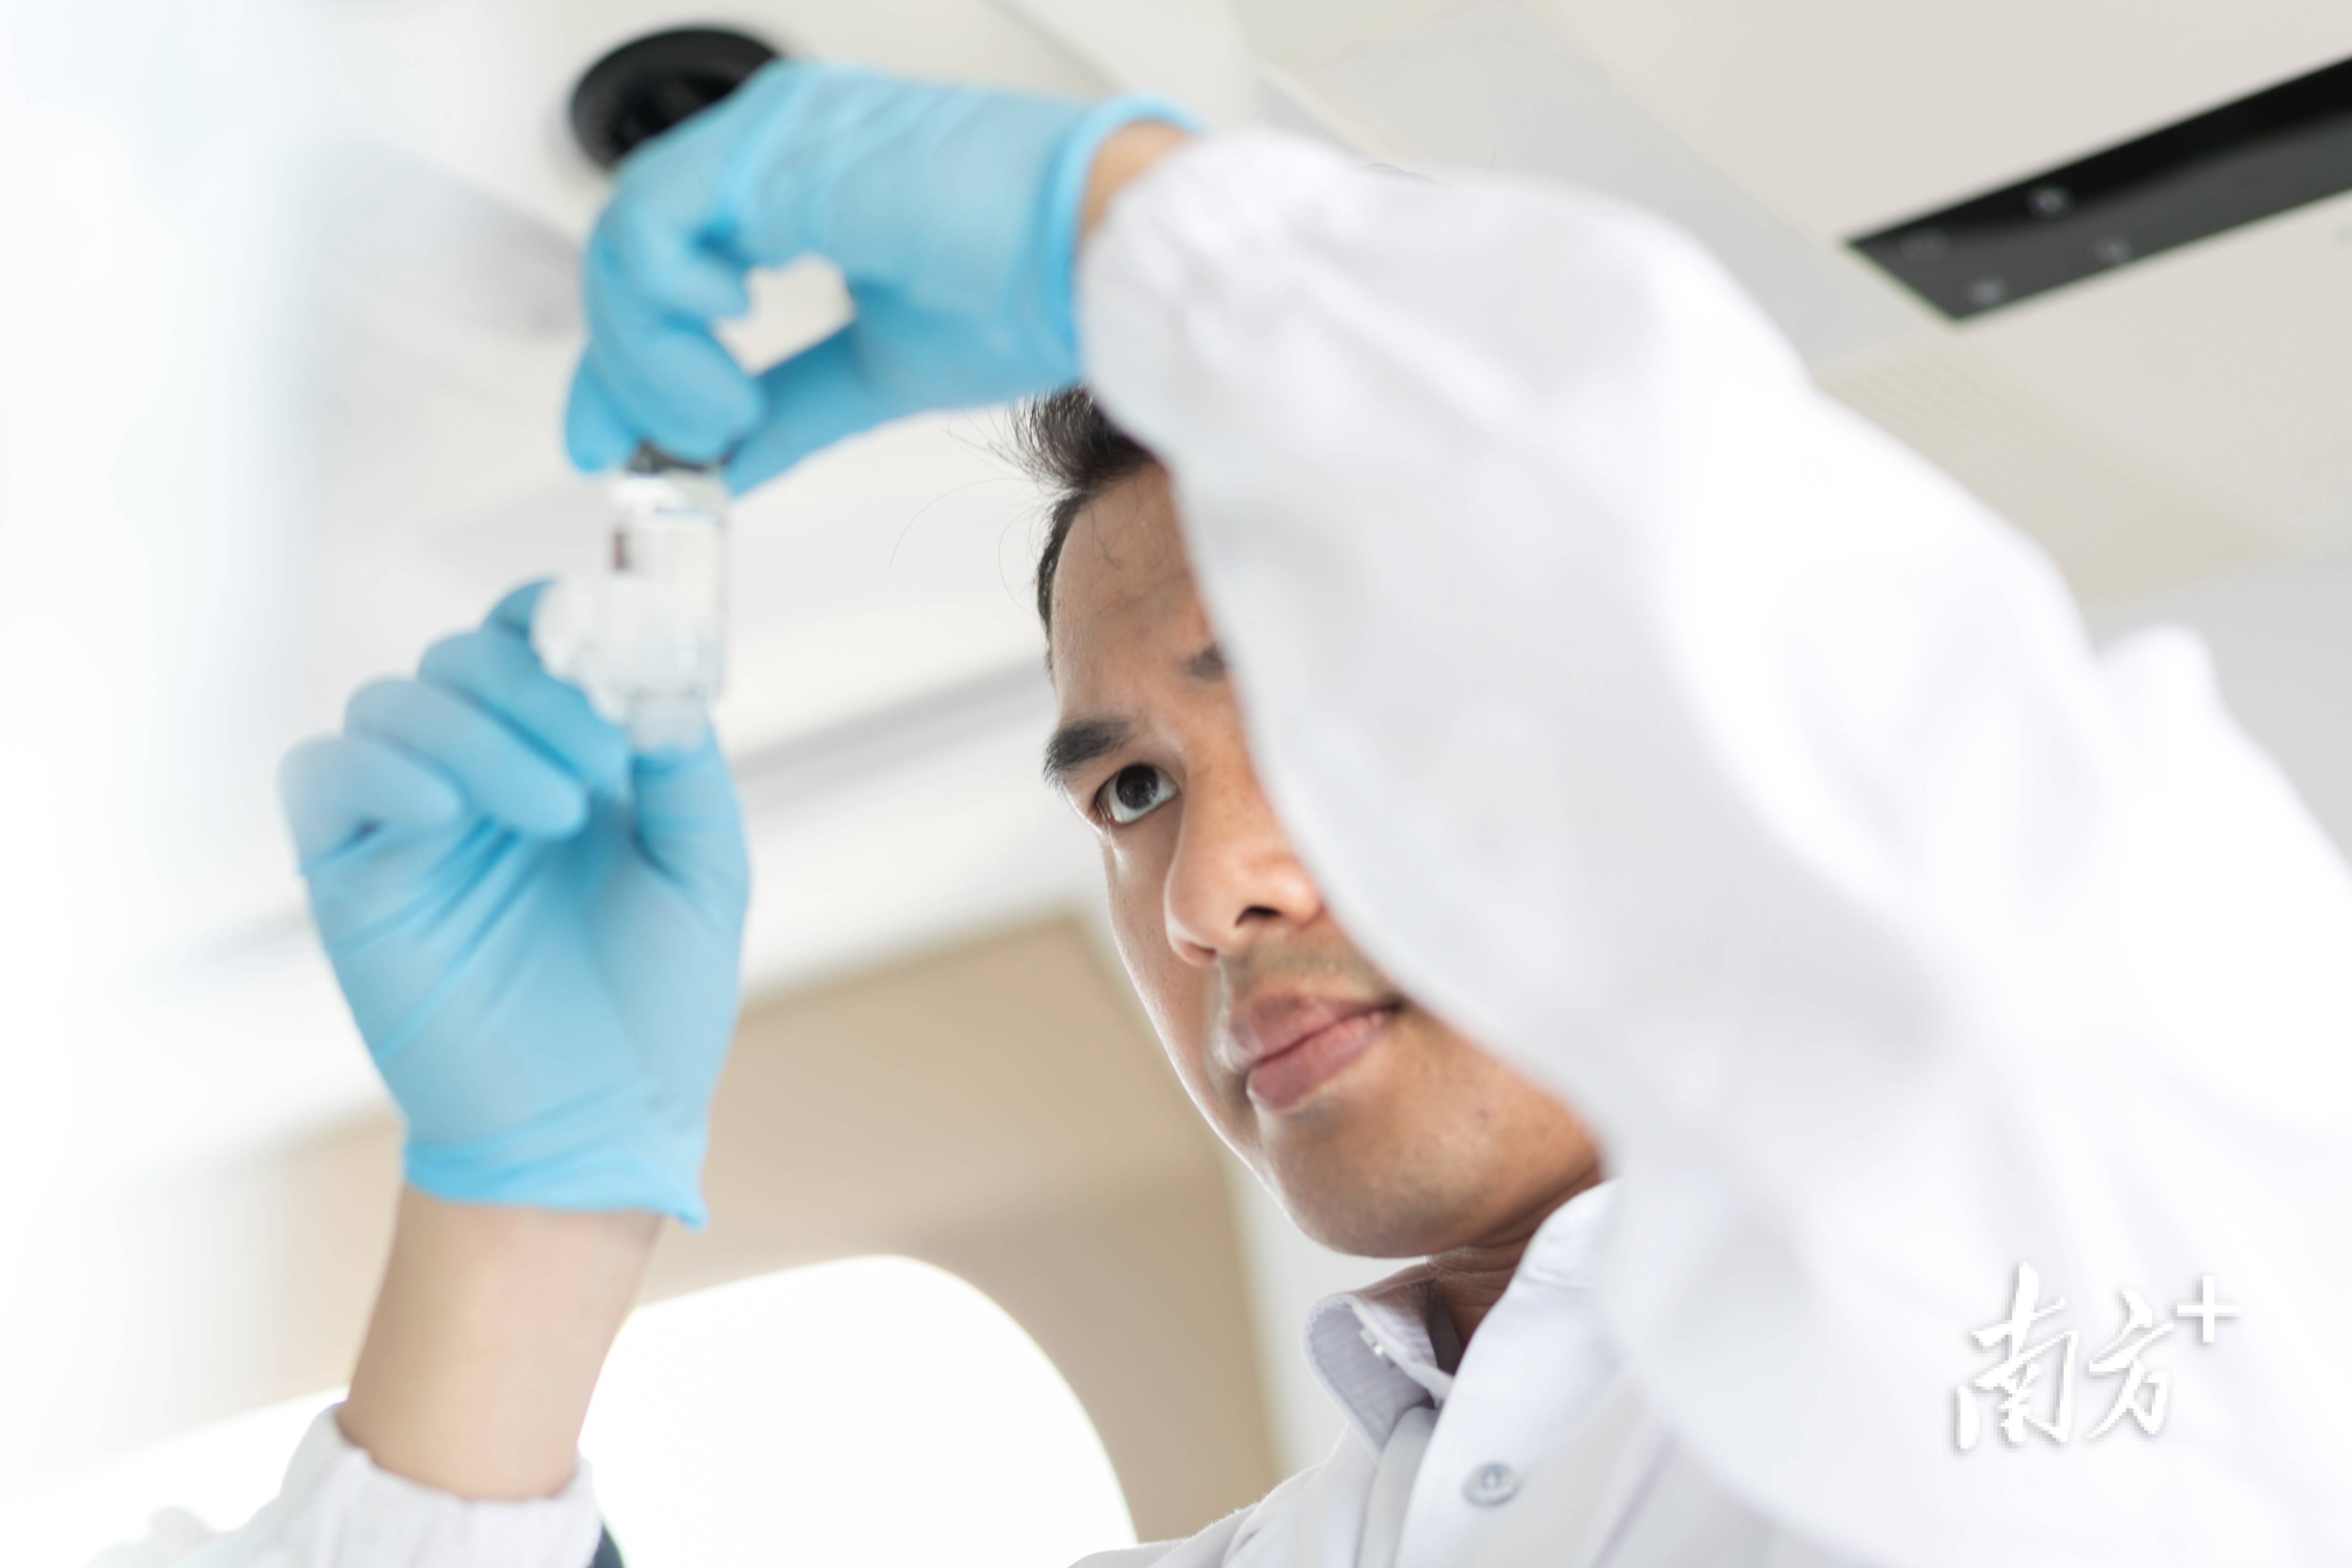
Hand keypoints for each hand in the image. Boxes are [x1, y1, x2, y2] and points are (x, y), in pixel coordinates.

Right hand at [280, 584, 749, 1224]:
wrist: (598, 1127)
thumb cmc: (655, 1009)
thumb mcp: (704, 875)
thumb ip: (688, 773)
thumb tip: (663, 684)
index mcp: (562, 760)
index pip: (530, 639)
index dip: (560, 616)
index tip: (612, 640)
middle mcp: (481, 776)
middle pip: (463, 657)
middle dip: (533, 686)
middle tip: (601, 757)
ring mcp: (412, 822)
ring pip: (395, 702)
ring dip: (477, 733)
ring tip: (555, 814)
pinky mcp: (353, 876)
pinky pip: (323, 776)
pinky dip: (378, 769)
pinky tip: (449, 812)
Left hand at [564, 61, 1193, 491]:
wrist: (1104, 253)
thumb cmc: (1036, 286)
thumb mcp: (878, 371)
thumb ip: (793, 408)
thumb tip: (725, 464)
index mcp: (799, 179)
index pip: (665, 258)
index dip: (624, 360)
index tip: (615, 446)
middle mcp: (774, 142)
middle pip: (633, 251)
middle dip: (626, 369)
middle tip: (669, 450)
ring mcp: (771, 136)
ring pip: (630, 243)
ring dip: (650, 356)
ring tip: (717, 418)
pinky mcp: (773, 149)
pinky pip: (652, 232)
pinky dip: (665, 319)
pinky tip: (728, 364)